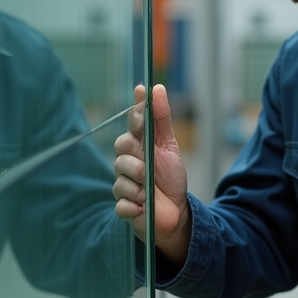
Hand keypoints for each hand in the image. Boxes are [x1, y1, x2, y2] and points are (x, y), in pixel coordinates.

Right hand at [113, 84, 191, 263]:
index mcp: (139, 143)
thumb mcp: (170, 145)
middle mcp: (127, 160)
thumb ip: (162, 118)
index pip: (133, 122)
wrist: (176, 210)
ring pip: (120, 176)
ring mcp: (123, 183)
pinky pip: (121, 203)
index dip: (138, 112)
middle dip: (136, 158)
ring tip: (149, 192)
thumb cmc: (170, 176)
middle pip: (121, 146)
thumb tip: (157, 88)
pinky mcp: (123, 206)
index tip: (143, 99)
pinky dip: (133, 205)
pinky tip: (142, 207)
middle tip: (148, 170)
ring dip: (138, 185)